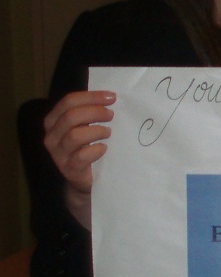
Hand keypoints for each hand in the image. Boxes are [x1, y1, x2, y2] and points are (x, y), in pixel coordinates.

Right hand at [43, 90, 115, 229]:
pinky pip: (81, 156)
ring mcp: (58, 154)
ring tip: (108, 132)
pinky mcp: (69, 169)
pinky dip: (96, 150)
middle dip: (95, 112)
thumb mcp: (85, 127)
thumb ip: (91, 112)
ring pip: (75, 135)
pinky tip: (104, 148)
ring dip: (96, 131)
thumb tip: (111, 96)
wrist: (85, 179)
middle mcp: (52, 136)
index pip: (68, 101)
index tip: (112, 97)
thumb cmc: (88, 148)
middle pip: (71, 116)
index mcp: (53, 121)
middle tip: (111, 115)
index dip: (91, 97)